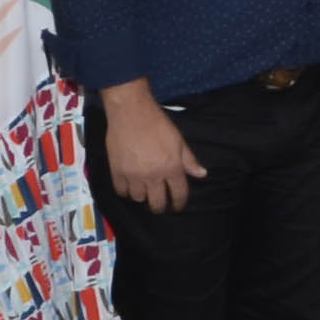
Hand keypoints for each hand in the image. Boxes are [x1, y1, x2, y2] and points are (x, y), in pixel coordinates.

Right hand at [103, 97, 204, 215]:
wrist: (131, 112)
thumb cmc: (157, 123)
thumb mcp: (179, 140)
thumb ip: (189, 160)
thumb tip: (201, 174)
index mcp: (171, 167)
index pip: (179, 194)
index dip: (179, 203)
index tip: (178, 206)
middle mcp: (153, 175)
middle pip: (157, 203)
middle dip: (161, 206)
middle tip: (160, 204)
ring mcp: (134, 175)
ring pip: (138, 198)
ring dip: (143, 196)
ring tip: (144, 191)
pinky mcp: (117, 171)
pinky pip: (121, 191)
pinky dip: (126, 191)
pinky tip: (129, 186)